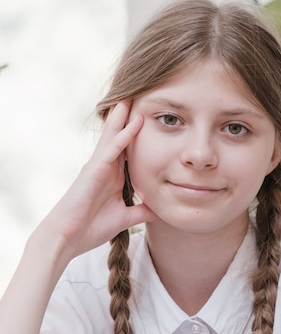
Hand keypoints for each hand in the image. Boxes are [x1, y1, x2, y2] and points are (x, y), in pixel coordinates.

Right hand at [38, 101, 156, 259]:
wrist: (68, 238)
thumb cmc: (90, 228)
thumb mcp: (125, 218)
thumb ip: (142, 211)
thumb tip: (160, 210)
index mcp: (112, 176)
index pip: (128, 149)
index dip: (138, 133)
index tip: (151, 116)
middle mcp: (105, 167)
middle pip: (119, 136)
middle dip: (128, 116)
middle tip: (141, 94)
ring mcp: (98, 167)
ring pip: (114, 136)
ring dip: (125, 116)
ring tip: (134, 95)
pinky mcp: (93, 171)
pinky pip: (111, 150)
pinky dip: (123, 136)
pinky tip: (135, 123)